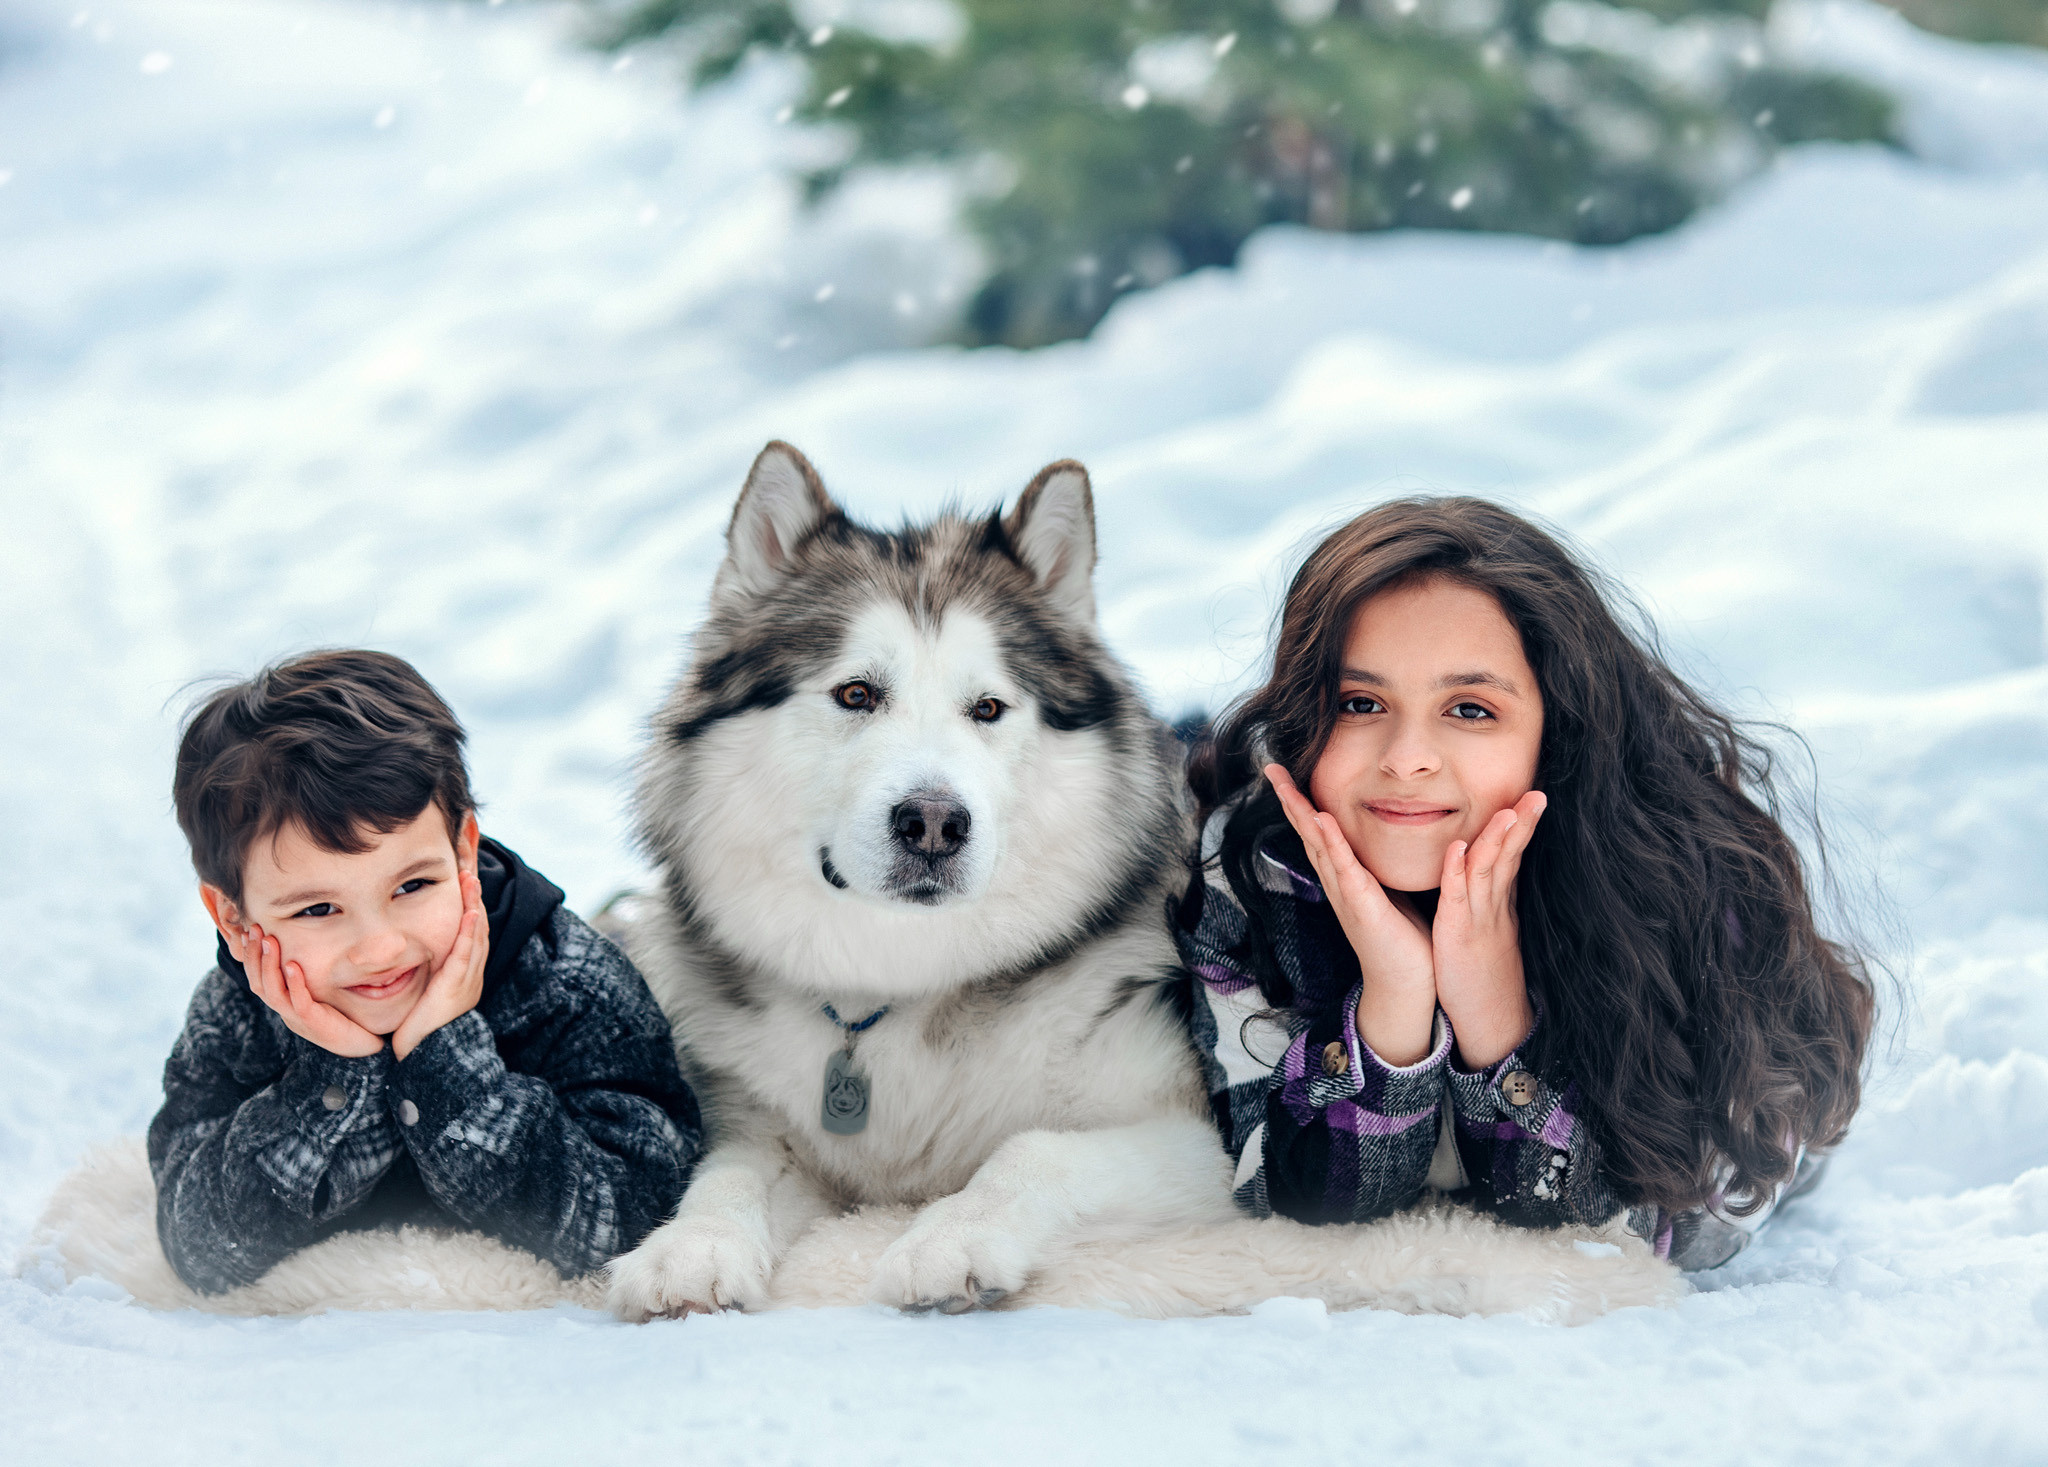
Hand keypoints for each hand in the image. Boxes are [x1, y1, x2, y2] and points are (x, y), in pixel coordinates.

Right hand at [235, 923, 384, 1058]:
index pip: (258, 979)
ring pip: (273, 992)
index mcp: (284, 1005)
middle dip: (255, 955)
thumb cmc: (340, 1018)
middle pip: (259, 983)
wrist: (360, 1047)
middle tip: (255, 930)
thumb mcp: (318, 995)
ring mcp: (297, 1018)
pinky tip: (293, 965)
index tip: (248, 933)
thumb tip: (301, 949)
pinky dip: (295, 984)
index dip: (251, 957)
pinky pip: (299, 1002)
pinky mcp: (314, 1023)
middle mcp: (285, 1011)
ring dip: (270, 965)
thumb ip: (306, 979)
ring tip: (271, 941)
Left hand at [390, 869, 487, 1061]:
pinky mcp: (457, 987)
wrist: (427, 1058)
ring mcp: (467, 979)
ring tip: (470, 877)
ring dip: (473, 903)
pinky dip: (469, 931)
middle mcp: (470, 971)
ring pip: (476, 933)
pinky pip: (466, 954)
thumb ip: (424, 967)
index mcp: (464, 970)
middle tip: (469, 864)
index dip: (468, 898)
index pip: (469, 926)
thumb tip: (412, 946)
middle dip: (473, 893)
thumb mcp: (424, 989)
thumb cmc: (420, 1027)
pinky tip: (470, 911)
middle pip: (477, 923)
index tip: (462, 873)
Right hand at [1265, 764, 1436, 1065]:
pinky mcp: (1362, 906)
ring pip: (1318, 845)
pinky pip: (1345, 869)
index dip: (1303, 802)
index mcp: (1346, 877)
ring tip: (1284, 784)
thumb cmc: (1402, 939)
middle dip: (1290, 799)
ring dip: (1301, 814)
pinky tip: (1321, 820)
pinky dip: (1331, 844)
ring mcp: (1346, 894)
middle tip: (1271, 767)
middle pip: (1308, 833)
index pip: (1320, 832)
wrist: (1406, 983)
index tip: (1288, 773)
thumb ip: (1378, 868)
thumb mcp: (1388, 893)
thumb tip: (1381, 842)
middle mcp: (1338, 882)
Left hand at [1433, 790, 1544, 1068]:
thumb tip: (1494, 883)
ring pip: (1489, 871)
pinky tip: (1459, 848)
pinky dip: (1457, 872)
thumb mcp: (1495, 937)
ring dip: (1496, 838)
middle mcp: (1494, 909)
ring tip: (1508, 809)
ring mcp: (1478, 921)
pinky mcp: (1458, 936)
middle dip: (1523, 824)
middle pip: (1509, 858)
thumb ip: (1494, 908)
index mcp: (1501, 907)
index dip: (1523, 828)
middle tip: (1538, 793)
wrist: (1493, 1025)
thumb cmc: (1489, 981)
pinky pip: (1457, 898)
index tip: (1534, 798)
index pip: (1513, 858)